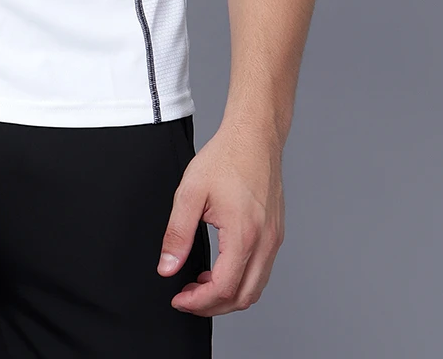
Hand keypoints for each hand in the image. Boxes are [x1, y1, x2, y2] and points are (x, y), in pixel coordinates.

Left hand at [156, 121, 285, 315]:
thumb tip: (167, 267)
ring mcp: (274, 239)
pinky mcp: (275, 233)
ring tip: (200, 284)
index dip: (198, 302)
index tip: (179, 299)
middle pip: (243, 297)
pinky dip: (241, 280)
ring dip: (228, 295)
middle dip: (212, 306)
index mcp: (244, 234)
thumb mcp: (190, 192)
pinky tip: (220, 267)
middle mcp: (265, 242)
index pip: (223, 288)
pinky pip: (261, 271)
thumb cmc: (226, 157)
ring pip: (255, 288)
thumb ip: (177, 233)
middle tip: (187, 297)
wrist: (255, 135)